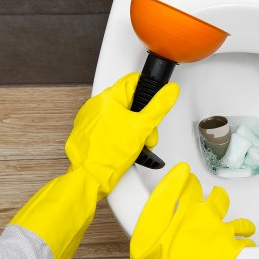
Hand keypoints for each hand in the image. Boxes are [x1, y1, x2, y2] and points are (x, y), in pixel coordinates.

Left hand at [65, 73, 178, 196]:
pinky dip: (119, 134)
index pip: (133, 81)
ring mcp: (90, 118)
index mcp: (108, 97)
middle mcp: (96, 104)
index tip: (155, 103)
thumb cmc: (109, 154)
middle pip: (128, 101)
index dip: (148, 91)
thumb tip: (170, 91)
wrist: (89, 177)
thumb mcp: (142, 128)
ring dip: (132, 127)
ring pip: (119, 114)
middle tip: (146, 133)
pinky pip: (109, 126)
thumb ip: (159, 107)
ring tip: (136, 143)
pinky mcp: (88, 131)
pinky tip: (124, 146)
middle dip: (142, 117)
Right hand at [130, 162, 255, 258]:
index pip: (192, 187)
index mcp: (187, 209)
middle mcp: (208, 216)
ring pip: (239, 222)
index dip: (191, 182)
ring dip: (240, 224)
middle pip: (219, 199)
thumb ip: (163, 196)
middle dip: (218, 196)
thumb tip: (176, 173)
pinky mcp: (232, 248)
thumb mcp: (149, 224)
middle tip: (217, 196)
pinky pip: (245, 242)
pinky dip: (246, 243)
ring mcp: (222, 232)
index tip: (191, 180)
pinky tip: (246, 244)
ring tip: (243, 227)